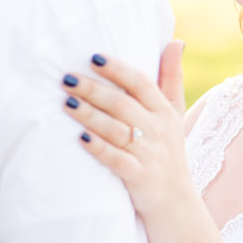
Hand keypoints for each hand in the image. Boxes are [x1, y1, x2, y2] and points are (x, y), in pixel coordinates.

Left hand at [65, 41, 191, 215]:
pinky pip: (116, 159)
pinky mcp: (138, 177)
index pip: (142, 83)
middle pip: (123, 104)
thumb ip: (172, 77)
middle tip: (66, 79)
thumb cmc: (168, 150)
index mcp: (165, 111)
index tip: (93, 57)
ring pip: (116, 130)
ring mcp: (149, 154)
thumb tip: (176, 41)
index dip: (118, 69)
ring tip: (66, 102)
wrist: (175, 201)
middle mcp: (158, 130)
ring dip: (90, 115)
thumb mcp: (175, 113)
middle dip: (93, 90)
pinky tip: (80, 138)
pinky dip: (99, 148)